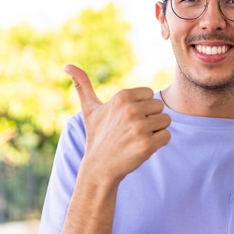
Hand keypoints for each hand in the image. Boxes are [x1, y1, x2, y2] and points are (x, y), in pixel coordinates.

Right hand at [65, 64, 170, 181]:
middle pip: (160, 107)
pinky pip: (167, 136)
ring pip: (166, 121)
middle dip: (150, 119)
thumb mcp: (90, 109)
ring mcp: (139, 127)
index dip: (142, 108)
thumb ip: (82, 85)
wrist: (99, 168)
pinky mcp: (147, 145)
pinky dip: (159, 143)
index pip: (150, 94)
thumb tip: (67, 65)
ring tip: (137, 138)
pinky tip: (142, 148)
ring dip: (155, 131)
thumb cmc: (97, 136)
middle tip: (132, 131)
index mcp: (122, 96)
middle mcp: (131, 109)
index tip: (127, 119)